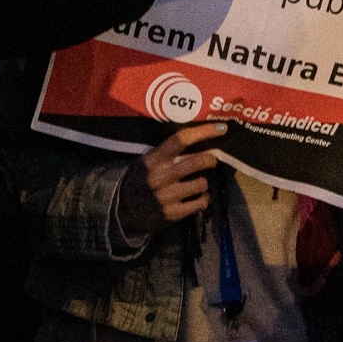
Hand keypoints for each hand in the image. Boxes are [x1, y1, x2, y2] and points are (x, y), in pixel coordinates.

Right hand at [114, 121, 227, 238]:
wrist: (122, 210)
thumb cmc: (139, 181)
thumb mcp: (146, 162)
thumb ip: (166, 154)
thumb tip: (198, 141)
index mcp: (153, 159)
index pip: (181, 139)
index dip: (203, 132)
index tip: (221, 128)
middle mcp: (160, 176)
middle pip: (196, 162)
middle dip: (210, 160)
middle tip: (211, 161)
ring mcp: (166, 196)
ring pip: (201, 184)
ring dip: (203, 182)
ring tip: (198, 183)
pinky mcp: (172, 213)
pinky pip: (200, 203)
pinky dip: (203, 200)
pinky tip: (198, 198)